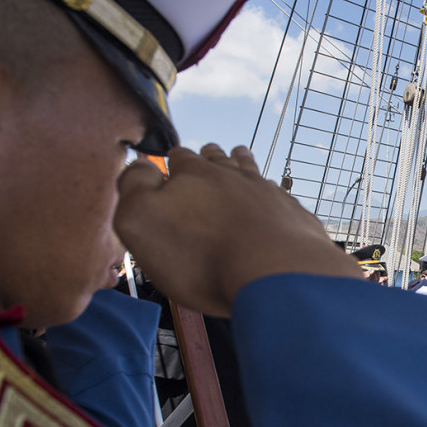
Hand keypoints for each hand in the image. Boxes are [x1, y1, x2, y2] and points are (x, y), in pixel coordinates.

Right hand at [115, 145, 360, 316]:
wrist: (276, 274)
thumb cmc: (202, 255)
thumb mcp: (141, 221)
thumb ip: (133, 187)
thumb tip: (140, 166)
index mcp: (194, 175)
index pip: (179, 158)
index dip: (173, 161)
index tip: (171, 163)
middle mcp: (233, 177)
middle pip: (217, 160)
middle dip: (208, 156)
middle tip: (206, 152)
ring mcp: (267, 194)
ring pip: (250, 170)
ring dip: (241, 161)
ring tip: (239, 152)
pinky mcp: (293, 216)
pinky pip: (279, 196)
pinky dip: (270, 192)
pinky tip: (271, 194)